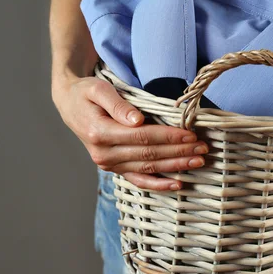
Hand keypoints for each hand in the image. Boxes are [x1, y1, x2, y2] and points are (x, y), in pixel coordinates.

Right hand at [52, 76, 207, 190]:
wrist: (69, 105)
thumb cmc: (86, 93)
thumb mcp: (98, 90)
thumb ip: (118, 104)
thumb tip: (138, 120)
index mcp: (100, 133)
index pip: (143, 137)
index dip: (169, 137)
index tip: (191, 135)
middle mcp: (104, 154)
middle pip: (149, 155)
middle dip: (178, 152)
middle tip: (203, 148)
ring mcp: (109, 164)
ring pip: (148, 169)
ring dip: (175, 166)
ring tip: (198, 162)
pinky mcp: (114, 168)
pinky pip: (138, 180)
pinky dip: (158, 184)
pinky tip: (178, 184)